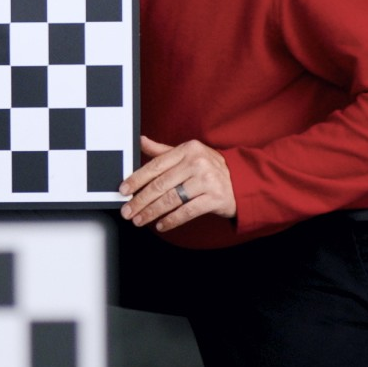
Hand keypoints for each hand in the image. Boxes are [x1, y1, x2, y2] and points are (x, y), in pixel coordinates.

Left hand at [119, 135, 234, 232]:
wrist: (243, 182)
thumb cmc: (210, 168)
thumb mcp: (188, 154)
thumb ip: (163, 151)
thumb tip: (140, 141)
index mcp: (188, 149)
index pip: (155, 165)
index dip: (137, 179)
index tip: (123, 190)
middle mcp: (197, 163)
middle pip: (160, 185)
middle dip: (140, 201)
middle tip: (127, 211)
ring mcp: (207, 181)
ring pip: (171, 199)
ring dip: (151, 212)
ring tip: (139, 220)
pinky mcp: (215, 198)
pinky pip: (187, 212)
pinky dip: (171, 220)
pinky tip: (161, 225)